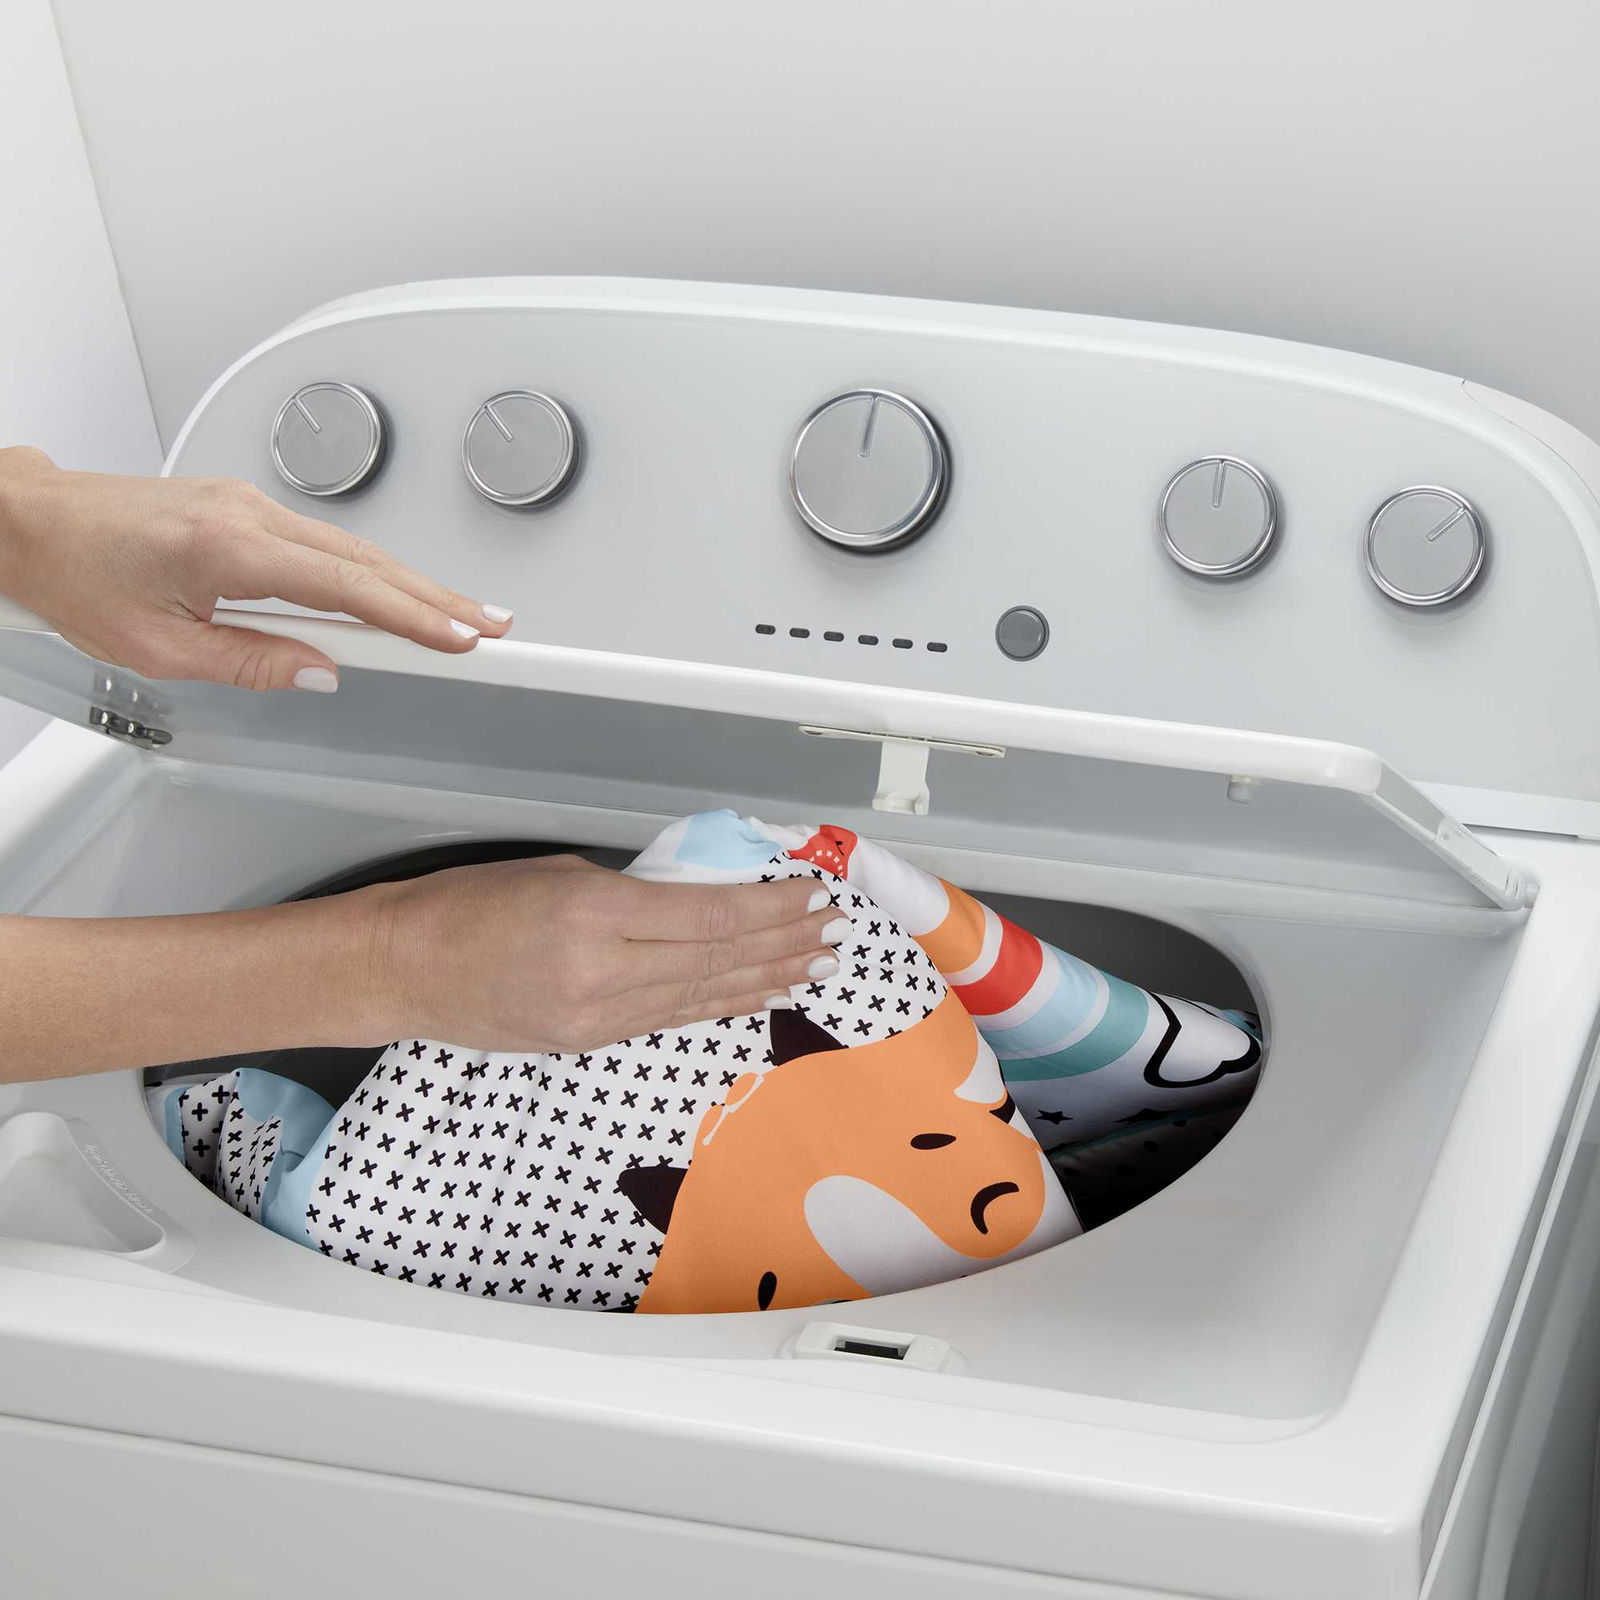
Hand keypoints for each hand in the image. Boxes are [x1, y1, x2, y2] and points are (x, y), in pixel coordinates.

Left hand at [0, 445, 511, 691]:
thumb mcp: (157, 649)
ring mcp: (252, 504)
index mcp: (229, 549)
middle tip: (494, 628)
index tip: (463, 638)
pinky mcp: (246, 508)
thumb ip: (249, 663)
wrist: (27, 520)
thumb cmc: (75, 575)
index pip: (348, 589)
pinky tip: (397, 593)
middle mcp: (249, 514)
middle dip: (438, 599)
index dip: (415, 617)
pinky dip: (371, 572)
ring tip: (461, 617)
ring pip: (354, 551)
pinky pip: (326, 544)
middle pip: (369, 563)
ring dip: (411, 586)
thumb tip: (318, 674)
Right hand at [367, 856, 850, 1050]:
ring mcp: (598, 1017)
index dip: (770, 907)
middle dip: (784, 944)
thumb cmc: (468, 904)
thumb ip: (634, 889)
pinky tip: (758, 995)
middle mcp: (602, 972)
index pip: (709, 915)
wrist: (403, 970)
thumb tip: (697, 896)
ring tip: (815, 966)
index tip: (810, 892)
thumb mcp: (559, 872)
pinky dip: (722, 1004)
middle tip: (833, 931)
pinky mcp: (589, 1041)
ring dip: (766, 979)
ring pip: (703, 996)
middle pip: (719, 959)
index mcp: (593, 913)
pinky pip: (672, 1017)